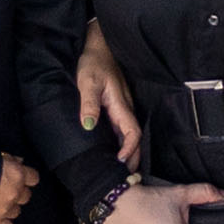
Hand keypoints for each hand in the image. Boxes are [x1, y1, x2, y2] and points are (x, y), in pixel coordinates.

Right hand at [0, 154, 41, 223]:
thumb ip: (6, 159)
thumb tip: (18, 161)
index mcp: (14, 173)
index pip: (33, 177)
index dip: (25, 176)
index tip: (17, 175)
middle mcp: (13, 192)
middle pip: (25, 195)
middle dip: (16, 191)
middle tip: (2, 187)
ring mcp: (4, 209)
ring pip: (16, 211)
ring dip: (9, 206)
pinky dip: (2, 222)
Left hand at [75, 25, 142, 168]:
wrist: (99, 47)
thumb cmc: (93, 62)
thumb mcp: (87, 82)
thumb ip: (88, 103)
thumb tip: (89, 125)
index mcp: (120, 105)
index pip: (133, 132)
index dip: (129, 149)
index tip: (120, 162)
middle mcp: (125, 108)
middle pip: (135, 137)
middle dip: (132, 157)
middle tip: (123, 176)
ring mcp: (123, 108)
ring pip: (130, 134)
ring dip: (127, 151)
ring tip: (119, 168)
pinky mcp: (117, 106)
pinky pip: (123, 128)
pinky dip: (122, 142)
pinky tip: (113, 150)